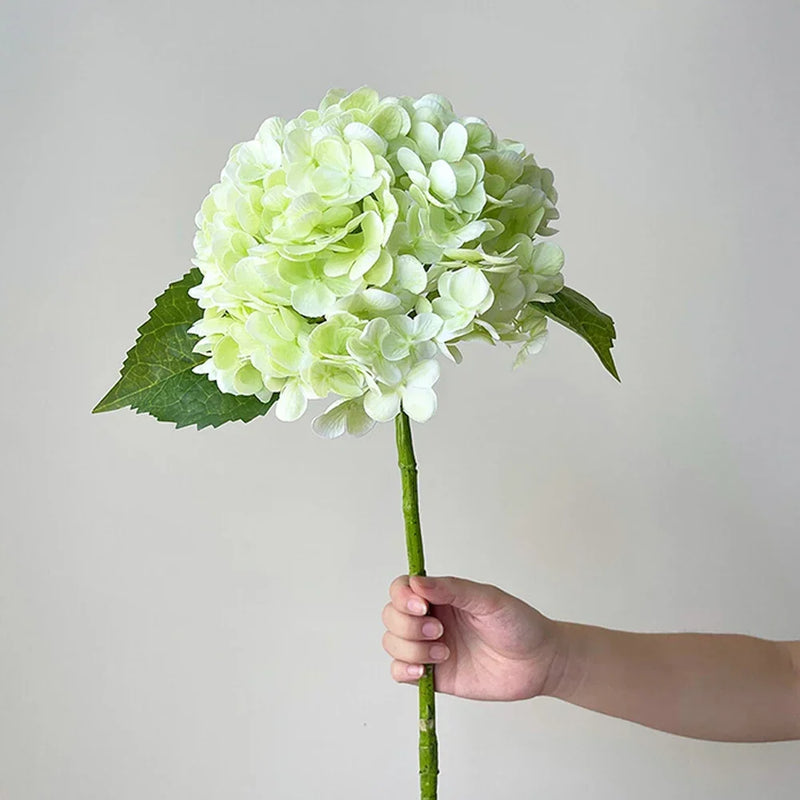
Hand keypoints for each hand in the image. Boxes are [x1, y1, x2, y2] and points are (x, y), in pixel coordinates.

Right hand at [381, 574, 561, 700]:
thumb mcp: (489, 599)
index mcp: (441, 596)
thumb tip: (418, 583)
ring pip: (392, 643)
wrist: (538, 662)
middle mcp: (430, 618)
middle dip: (408, 625)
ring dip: (411, 648)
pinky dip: (404, 670)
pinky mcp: (433, 675)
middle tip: (440, 631)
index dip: (402, 596)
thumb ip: (453, 589)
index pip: (401, 588)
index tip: (421, 605)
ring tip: (444, 652)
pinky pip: (399, 672)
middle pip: (391, 616)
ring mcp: (429, 647)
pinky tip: (423, 671)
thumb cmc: (518, 624)